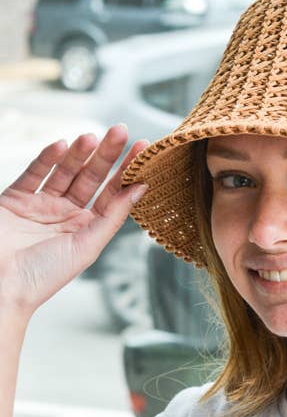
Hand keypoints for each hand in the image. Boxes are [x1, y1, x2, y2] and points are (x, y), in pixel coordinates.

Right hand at [0, 124, 147, 317]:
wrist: (1, 285)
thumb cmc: (45, 275)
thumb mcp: (88, 246)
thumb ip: (114, 216)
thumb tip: (140, 189)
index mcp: (87, 229)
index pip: (112, 194)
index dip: (127, 172)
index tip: (143, 149)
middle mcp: (66, 215)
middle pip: (91, 178)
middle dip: (106, 154)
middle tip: (120, 131)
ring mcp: (41, 205)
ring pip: (64, 172)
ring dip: (79, 153)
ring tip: (93, 136)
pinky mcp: (16, 199)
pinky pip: (34, 173)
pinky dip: (47, 158)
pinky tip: (62, 145)